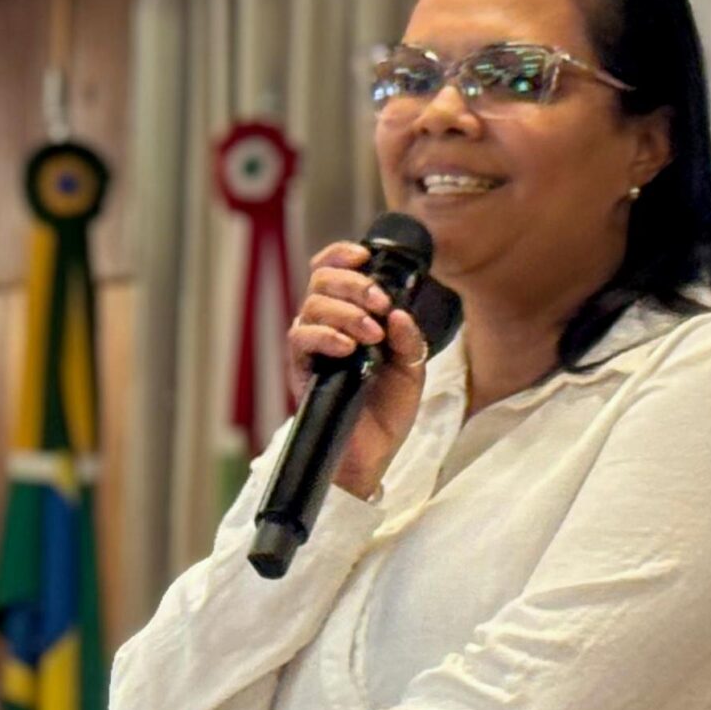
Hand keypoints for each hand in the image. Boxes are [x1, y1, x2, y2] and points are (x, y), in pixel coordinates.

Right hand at [287, 239, 430, 499]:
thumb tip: (398, 313)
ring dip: (344, 311)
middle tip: (379, 304)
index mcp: (352, 317)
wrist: (372, 455)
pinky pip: (300, 339)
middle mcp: (327, 326)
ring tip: (371, 334)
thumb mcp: (411, 368)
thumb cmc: (386, 411)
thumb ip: (409, 338)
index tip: (365, 256)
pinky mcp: (303, 371)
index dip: (342, 255)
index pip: (333, 271)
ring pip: (311, 305)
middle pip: (320, 280)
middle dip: (353, 283)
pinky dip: (325, 336)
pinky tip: (347, 347)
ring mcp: (313, 348)